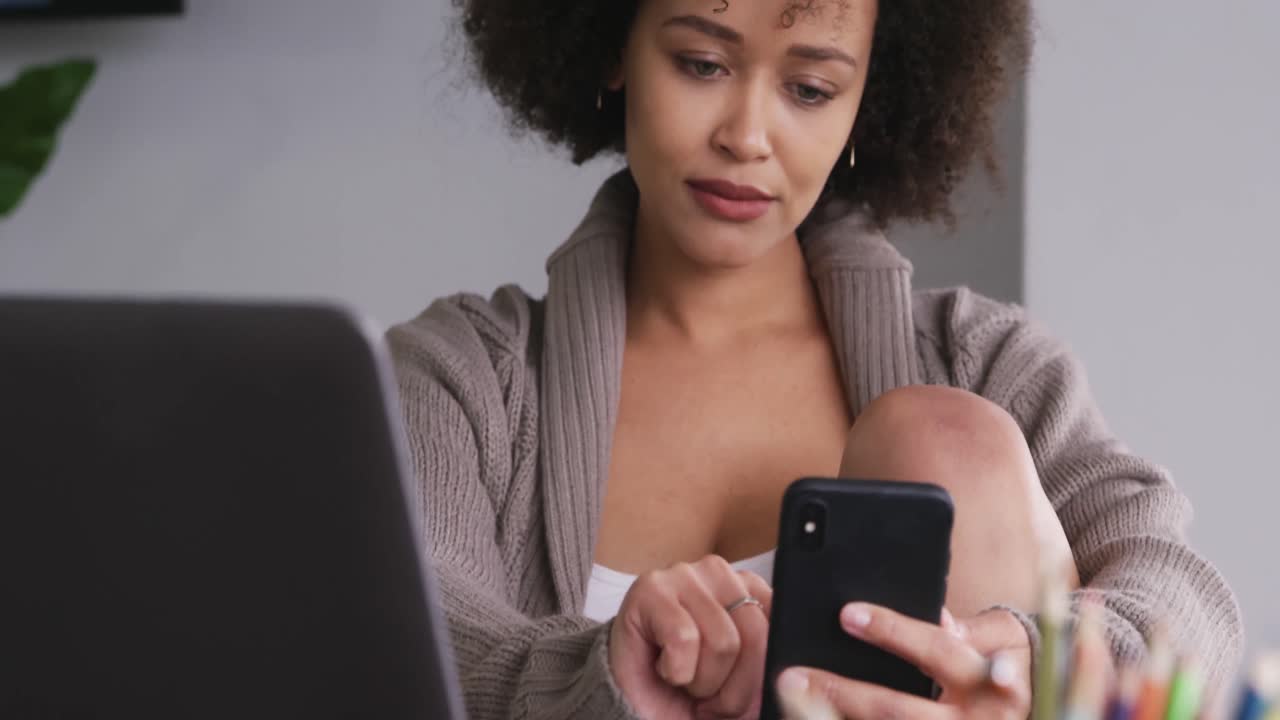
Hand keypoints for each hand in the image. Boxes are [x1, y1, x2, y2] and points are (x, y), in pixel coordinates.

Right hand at [609, 555, 772, 719]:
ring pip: (722, 641)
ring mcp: (684, 574)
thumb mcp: (742, 684)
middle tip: (707, 694)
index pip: (783, 627)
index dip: (762, 674)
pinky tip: (664, 668)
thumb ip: (770, 670)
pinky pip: (684, 639)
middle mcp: (721, 573)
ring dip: (703, 681)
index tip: (740, 692)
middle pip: (756, 637)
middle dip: (734, 686)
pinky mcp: (650, 588)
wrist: (634, 703)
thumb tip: (794, 674)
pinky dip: (677, 670)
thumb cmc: (688, 691)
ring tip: (684, 679)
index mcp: (751, 590)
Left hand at [775, 604, 1030, 718]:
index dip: (894, 632)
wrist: (1043, 712)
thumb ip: (972, 630)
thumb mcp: (1006, 643)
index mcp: (994, 683)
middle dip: (845, 691)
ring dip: (836, 719)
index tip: (847, 614)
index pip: (937, 650)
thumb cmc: (1014, 669)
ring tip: (794, 700)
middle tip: (795, 674)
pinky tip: (815, 718)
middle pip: (899, 710)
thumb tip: (937, 613)